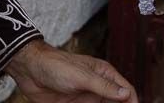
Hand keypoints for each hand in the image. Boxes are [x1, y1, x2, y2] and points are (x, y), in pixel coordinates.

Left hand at [5, 40, 135, 102]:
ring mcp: (86, 97)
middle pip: (116, 102)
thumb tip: (126, 94)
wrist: (30, 71)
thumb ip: (104, 86)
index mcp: (104, 74)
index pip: (126, 90)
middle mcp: (98, 86)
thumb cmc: (57, 66)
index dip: (133, 101)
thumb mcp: (83, 77)